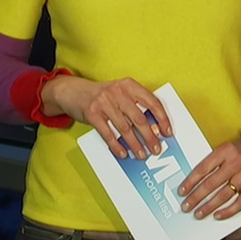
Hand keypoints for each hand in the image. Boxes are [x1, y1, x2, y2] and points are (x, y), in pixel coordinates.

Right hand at [43, 75, 172, 159]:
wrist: (73, 91)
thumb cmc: (103, 96)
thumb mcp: (120, 93)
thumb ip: (135, 105)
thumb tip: (154, 128)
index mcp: (129, 85)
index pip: (152, 101)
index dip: (162, 118)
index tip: (167, 132)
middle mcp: (118, 91)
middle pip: (139, 118)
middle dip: (149, 136)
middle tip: (156, 149)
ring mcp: (104, 102)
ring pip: (124, 128)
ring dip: (135, 144)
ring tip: (141, 155)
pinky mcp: (92, 113)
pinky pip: (107, 133)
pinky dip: (116, 145)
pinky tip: (123, 153)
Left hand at [177, 138, 240, 219]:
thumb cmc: (239, 151)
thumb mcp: (224, 149)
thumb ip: (211, 162)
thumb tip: (193, 182)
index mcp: (225, 151)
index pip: (203, 168)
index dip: (191, 181)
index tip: (182, 191)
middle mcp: (236, 163)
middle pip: (212, 183)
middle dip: (196, 197)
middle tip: (186, 206)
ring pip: (224, 194)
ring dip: (209, 206)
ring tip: (199, 213)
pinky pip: (240, 202)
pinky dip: (228, 211)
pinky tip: (218, 215)